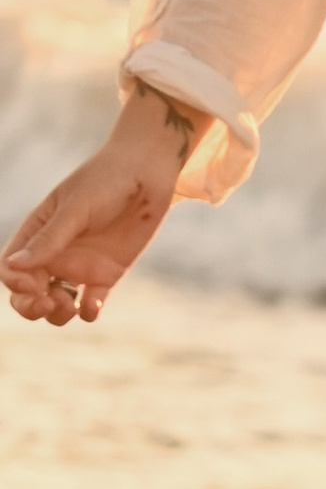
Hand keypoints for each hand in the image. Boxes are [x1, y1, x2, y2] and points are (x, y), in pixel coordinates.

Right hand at [4, 92, 194, 324]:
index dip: (15, 283)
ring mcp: (79, 265)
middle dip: (29, 306)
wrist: (147, 175)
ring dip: (57, 314)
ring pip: (57, 303)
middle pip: (28, 292)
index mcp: (36, 233)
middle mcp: (54, 253)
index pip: (12, 268)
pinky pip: (91, 303)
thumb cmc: (105, 181)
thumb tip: (14, 265)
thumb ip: (49, 239)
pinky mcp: (107, 274)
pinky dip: (88, 312)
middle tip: (46, 304)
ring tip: (71, 305)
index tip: (33, 284)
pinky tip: (92, 307)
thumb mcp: (74, 209)